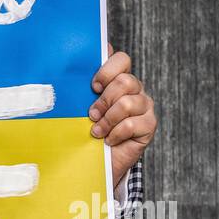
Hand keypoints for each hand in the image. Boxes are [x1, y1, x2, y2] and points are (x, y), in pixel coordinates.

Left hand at [88, 44, 156, 188]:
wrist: (96, 159)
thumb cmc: (86, 128)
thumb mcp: (79, 105)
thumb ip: (79, 85)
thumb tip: (69, 61)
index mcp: (118, 77)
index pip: (121, 59)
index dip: (107, 71)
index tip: (93, 86)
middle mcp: (135, 89)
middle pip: (125, 81)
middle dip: (104, 100)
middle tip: (92, 114)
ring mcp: (144, 106)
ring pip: (128, 103)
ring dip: (107, 120)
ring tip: (97, 131)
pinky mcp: (149, 125)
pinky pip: (131, 124)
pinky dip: (115, 134)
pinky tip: (109, 139)